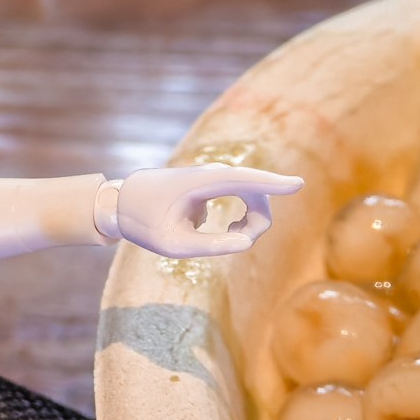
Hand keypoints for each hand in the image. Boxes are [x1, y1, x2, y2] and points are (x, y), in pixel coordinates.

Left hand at [103, 164, 302, 257]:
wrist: (120, 204)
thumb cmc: (144, 224)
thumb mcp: (174, 244)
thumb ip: (212, 245)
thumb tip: (246, 241)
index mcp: (198, 184)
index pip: (242, 181)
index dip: (271, 184)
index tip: (298, 184)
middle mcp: (208, 174)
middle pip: (253, 191)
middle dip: (258, 219)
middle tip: (241, 242)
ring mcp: (210, 176)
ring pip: (249, 194)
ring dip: (251, 219)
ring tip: (232, 236)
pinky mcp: (210, 183)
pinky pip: (240, 195)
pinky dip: (242, 216)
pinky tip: (223, 225)